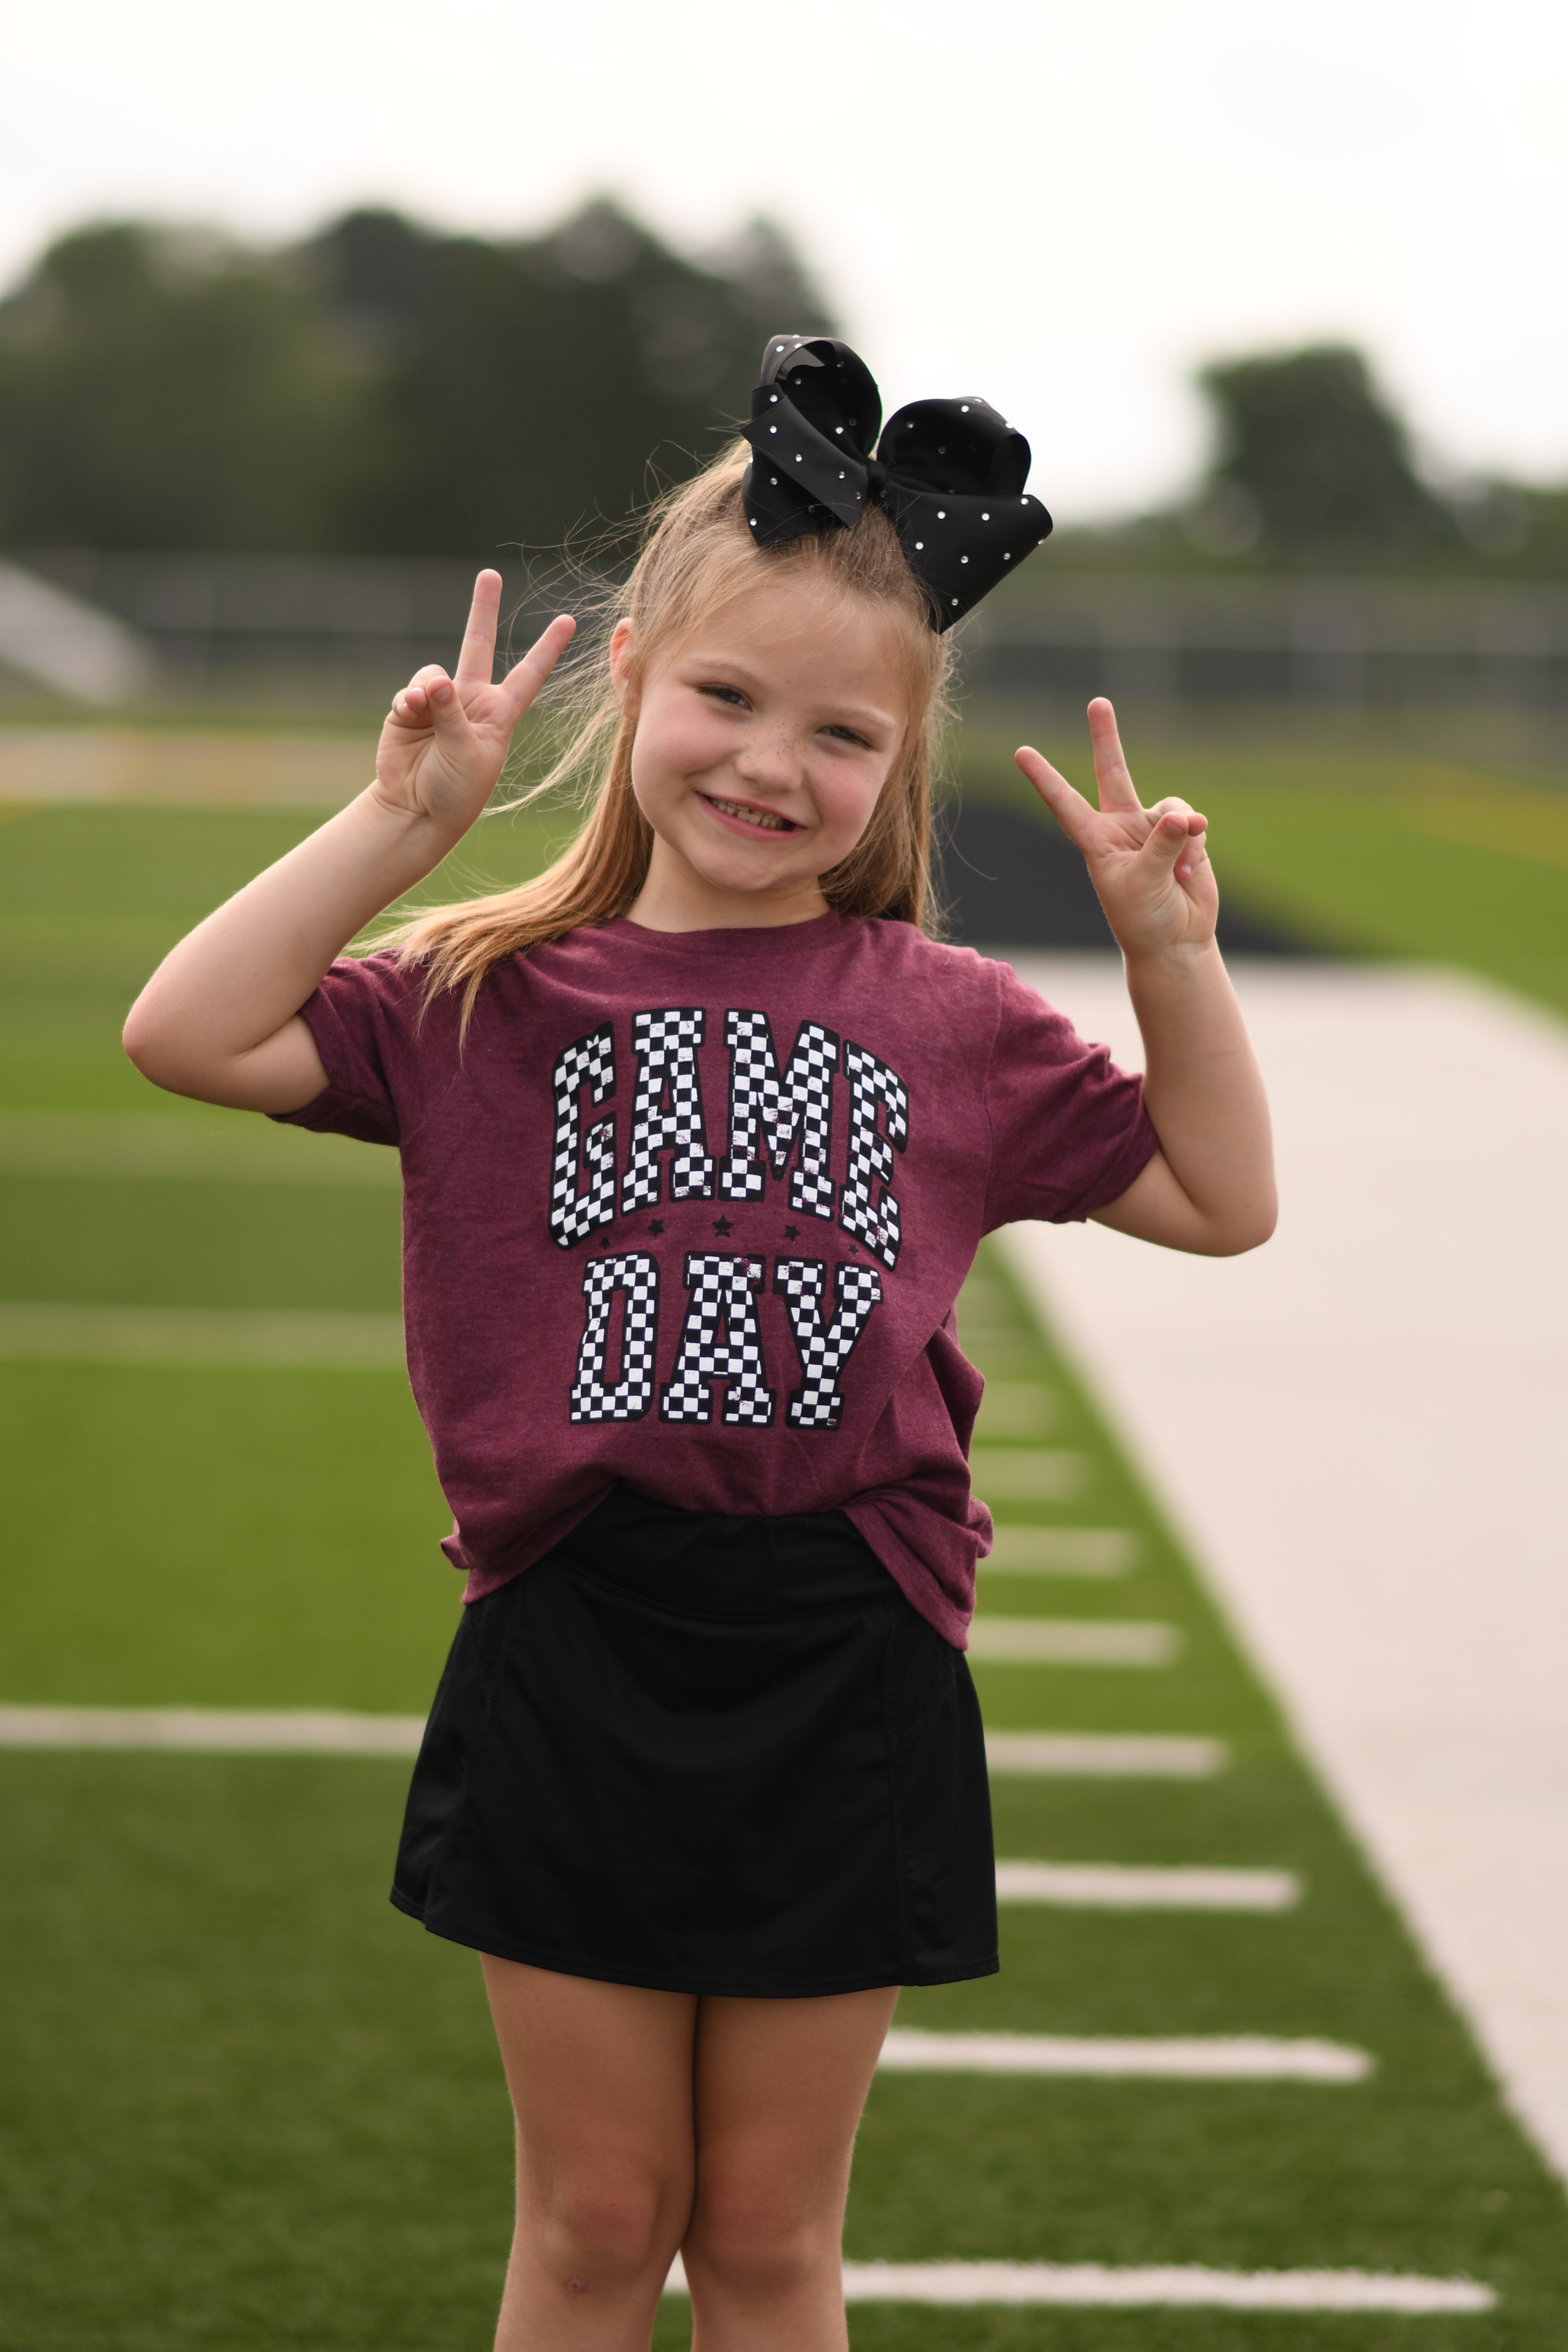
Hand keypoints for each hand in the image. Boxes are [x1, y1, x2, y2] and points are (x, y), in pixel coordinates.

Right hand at [372, 571, 574, 836]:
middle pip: (479, 645)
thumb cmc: (454, 790)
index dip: (548, 647)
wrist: (415, 809)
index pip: (529, 673)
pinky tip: (407, 713)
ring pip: (433, 672)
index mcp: (500, 713)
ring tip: (422, 712)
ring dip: (426, 689)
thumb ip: (452, 714)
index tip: (569, 620)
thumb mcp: (465, 754)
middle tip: (489, 575)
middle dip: (483, 609)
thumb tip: (435, 678)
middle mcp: (471, 701)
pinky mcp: (408, 709)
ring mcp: (439, 702)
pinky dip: (407, 700)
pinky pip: (409, 690)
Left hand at [1014, 699, 1217, 959]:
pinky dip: (1195, 841)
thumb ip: (1161, 846)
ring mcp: (1150, 829)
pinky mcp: (1181, 835)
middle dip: (1106, 738)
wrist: (1176, 941)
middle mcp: (1119, 828)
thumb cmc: (1146, 920)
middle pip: (1112, 772)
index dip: (1044, 777)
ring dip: (1180, 831)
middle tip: (1098, 702)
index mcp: (1095, 841)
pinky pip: (1191, 822)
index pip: (1064, 803)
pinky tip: (1190, 869)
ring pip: (1170, 806)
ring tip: (1180, 867)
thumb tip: (1182, 817)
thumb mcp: (1146, 884)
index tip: (1020, 751)